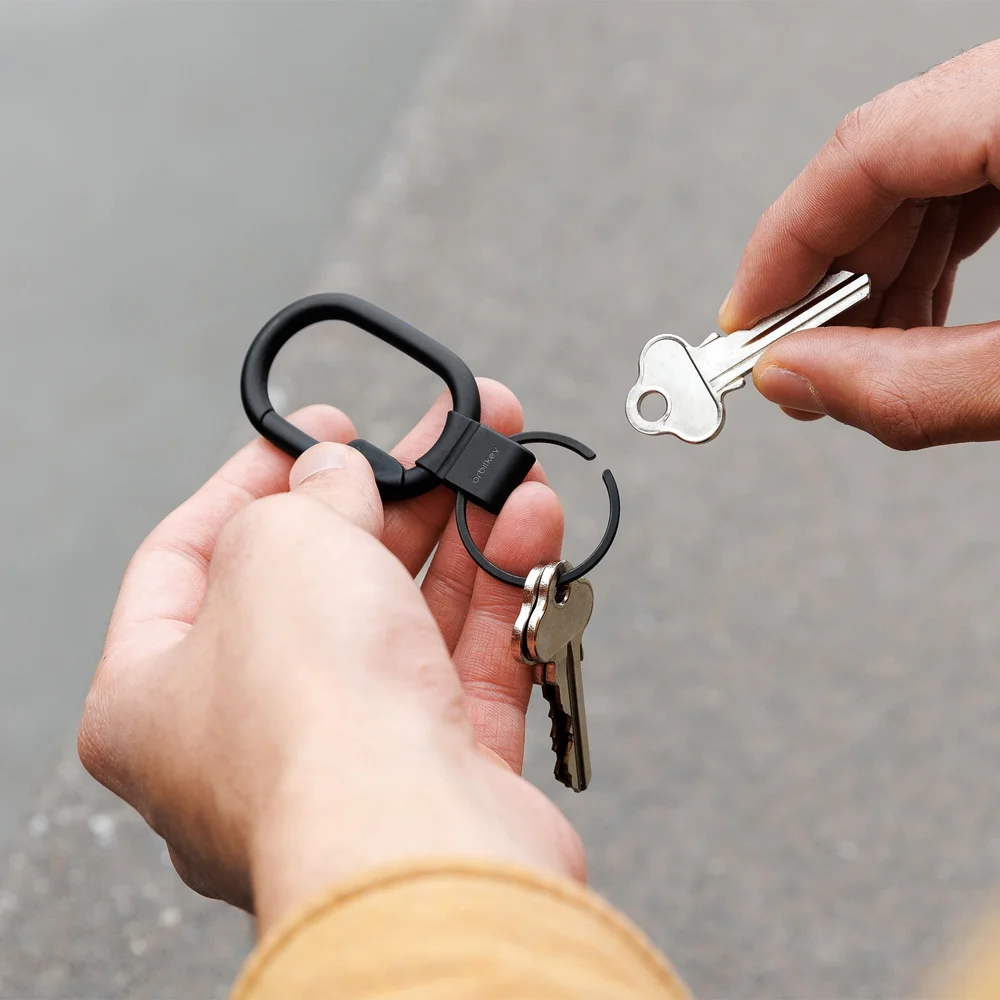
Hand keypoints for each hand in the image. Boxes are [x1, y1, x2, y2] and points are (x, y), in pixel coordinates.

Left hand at [78, 383, 583, 933]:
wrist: (414, 849)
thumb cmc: (309, 718)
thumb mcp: (281, 547)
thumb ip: (308, 496)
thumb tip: (337, 474)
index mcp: (156, 695)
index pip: (189, 555)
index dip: (254, 476)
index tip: (319, 430)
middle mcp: (247, 736)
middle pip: (322, 581)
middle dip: (391, 496)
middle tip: (437, 439)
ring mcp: (349, 758)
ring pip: (409, 621)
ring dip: (462, 536)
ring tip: (504, 468)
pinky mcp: (440, 775)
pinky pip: (471, 665)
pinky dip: (504, 594)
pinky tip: (531, 527)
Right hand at [721, 38, 999, 448]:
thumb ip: (921, 382)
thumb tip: (795, 378)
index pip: (864, 150)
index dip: (780, 247)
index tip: (740, 326)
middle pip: (890, 160)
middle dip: (829, 278)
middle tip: (795, 363)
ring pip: (932, 168)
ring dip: (879, 273)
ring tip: (857, 358)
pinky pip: (979, 169)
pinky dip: (934, 249)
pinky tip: (916, 317)